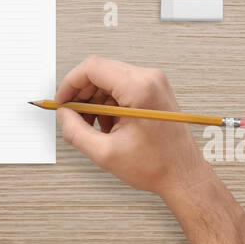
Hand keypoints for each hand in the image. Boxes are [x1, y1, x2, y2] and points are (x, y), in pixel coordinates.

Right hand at [55, 57, 209, 197]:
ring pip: (109, 80)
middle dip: (81, 95)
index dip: (70, 84)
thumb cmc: (156, 166)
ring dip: (95, 101)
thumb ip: (75, 131)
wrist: (183, 175)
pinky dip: (109, 104)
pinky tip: (109, 127)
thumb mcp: (105, 153)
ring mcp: (154, 83)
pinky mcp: (155, 90)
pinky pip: (122, 88)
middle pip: (100, 72)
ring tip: (94, 127)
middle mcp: (149, 78)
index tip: (61, 101)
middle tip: (72, 117)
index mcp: (139, 88)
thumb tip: (63, 115)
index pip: (92, 68)